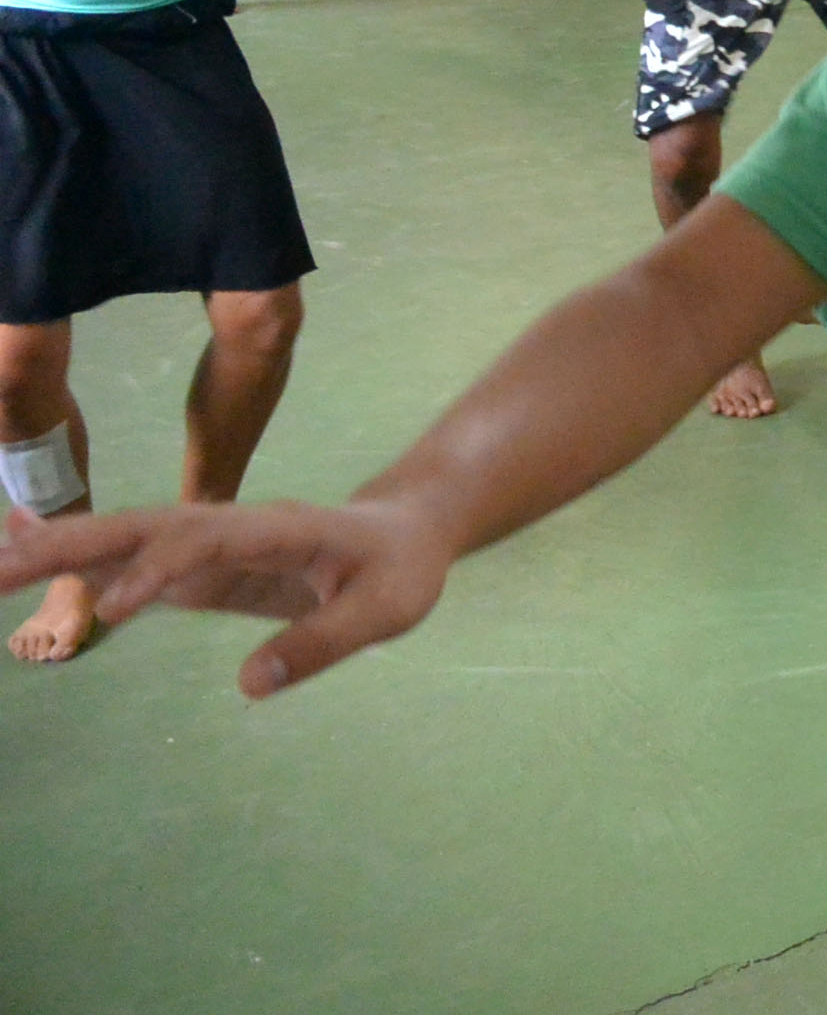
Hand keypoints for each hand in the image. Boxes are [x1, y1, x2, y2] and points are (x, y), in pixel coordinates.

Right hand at [0, 497, 448, 698]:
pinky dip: (74, 563)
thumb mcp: (387, 609)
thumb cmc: (399, 569)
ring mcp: (206, 544)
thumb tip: (251, 684)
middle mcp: (230, 527)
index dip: (160, 568)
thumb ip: (325, 642)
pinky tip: (20, 560)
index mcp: (278, 529)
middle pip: (144, 527)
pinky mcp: (193, 567)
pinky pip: (126, 561)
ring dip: (55, 551)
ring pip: (124, 539)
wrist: (402, 532)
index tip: (113, 609)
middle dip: (73, 544)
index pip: (208, 540)